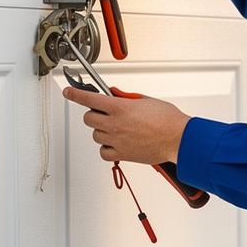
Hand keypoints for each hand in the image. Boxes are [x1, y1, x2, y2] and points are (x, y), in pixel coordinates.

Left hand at [62, 86, 191, 165]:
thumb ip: (125, 98)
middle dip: (94, 114)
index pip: (89, 99)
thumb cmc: (167, 120)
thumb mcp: (145, 100)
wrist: (178, 139)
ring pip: (95, 135)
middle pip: (89, 118)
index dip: (75, 94)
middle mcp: (115, 124)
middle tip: (105, 114)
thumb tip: (113, 94)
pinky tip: (116, 143)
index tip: (68, 92)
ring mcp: (117, 140)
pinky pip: (104, 152)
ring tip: (117, 129)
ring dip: (102, 131)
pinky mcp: (122, 154)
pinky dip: (107, 148)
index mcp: (120, 108)